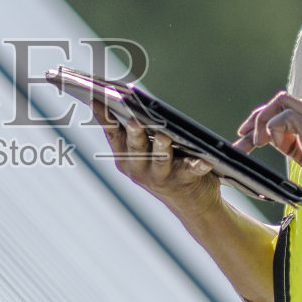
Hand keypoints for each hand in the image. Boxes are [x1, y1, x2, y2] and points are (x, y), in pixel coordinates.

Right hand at [93, 101, 219, 217]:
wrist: (190, 204)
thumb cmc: (164, 167)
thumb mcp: (142, 152)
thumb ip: (133, 133)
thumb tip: (124, 98)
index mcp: (125, 157)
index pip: (112, 133)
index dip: (104, 116)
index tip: (97, 98)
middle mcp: (138, 168)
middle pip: (135, 148)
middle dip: (134, 134)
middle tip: (133, 120)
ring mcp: (160, 177)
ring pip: (160, 160)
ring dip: (161, 148)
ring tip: (164, 136)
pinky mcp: (184, 181)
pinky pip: (191, 171)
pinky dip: (197, 165)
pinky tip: (204, 160)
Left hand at [236, 92, 301, 212]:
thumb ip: (294, 142)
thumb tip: (272, 137)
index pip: (286, 106)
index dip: (263, 119)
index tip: (248, 136)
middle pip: (279, 101)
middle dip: (256, 118)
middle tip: (243, 139)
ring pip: (279, 103)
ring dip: (261, 122)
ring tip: (257, 143)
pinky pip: (284, 117)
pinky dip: (272, 129)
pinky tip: (274, 145)